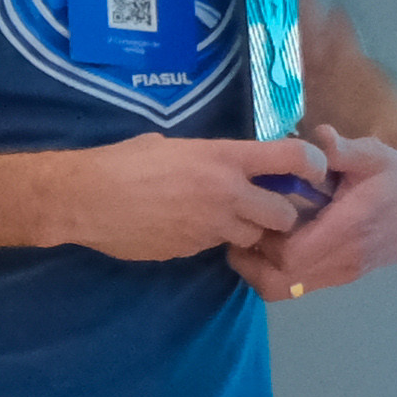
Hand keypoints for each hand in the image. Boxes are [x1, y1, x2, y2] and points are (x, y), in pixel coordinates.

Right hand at [45, 133, 317, 264]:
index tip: (312, 172)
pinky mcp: (190, 249)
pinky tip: (184, 226)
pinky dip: (210, 239)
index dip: (312, 165)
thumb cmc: (123, 161)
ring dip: (247, 231)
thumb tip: (225, 165)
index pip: (291, 158)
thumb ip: (209, 157)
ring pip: (253, 236)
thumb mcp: (173, 146)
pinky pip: (214, 246)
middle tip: (266, 208)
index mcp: (224, 159)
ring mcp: (209, 227)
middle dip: (281, 214)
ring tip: (222, 219)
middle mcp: (226, 194)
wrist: (84, 199)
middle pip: (285, 214)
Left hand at [237, 127, 396, 297]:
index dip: (264, 240)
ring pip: (286, 290)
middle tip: (243, 230)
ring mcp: (343, 272)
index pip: (291, 254)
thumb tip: (321, 136)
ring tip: (253, 240)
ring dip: (260, 270)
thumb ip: (344, 150)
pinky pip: (299, 288)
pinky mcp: (343, 277)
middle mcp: (344, 258)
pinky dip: (276, 273)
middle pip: (279, 280)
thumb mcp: (374, 155)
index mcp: (348, 228)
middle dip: (252, 260)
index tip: (256, 215)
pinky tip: (273, 246)